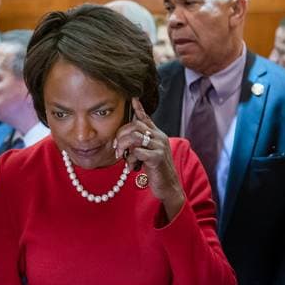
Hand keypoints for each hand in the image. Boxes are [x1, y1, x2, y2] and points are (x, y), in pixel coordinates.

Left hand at [114, 98, 184, 220]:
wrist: (168, 186)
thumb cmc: (155, 170)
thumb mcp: (147, 153)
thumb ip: (139, 144)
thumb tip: (125, 139)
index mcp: (157, 135)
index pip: (146, 118)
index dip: (139, 108)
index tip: (132, 98)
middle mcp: (159, 137)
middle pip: (135, 125)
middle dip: (121, 135)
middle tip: (116, 148)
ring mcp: (160, 147)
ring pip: (135, 137)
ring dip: (123, 146)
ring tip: (121, 156)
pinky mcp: (158, 158)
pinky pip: (138, 152)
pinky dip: (130, 159)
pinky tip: (131, 167)